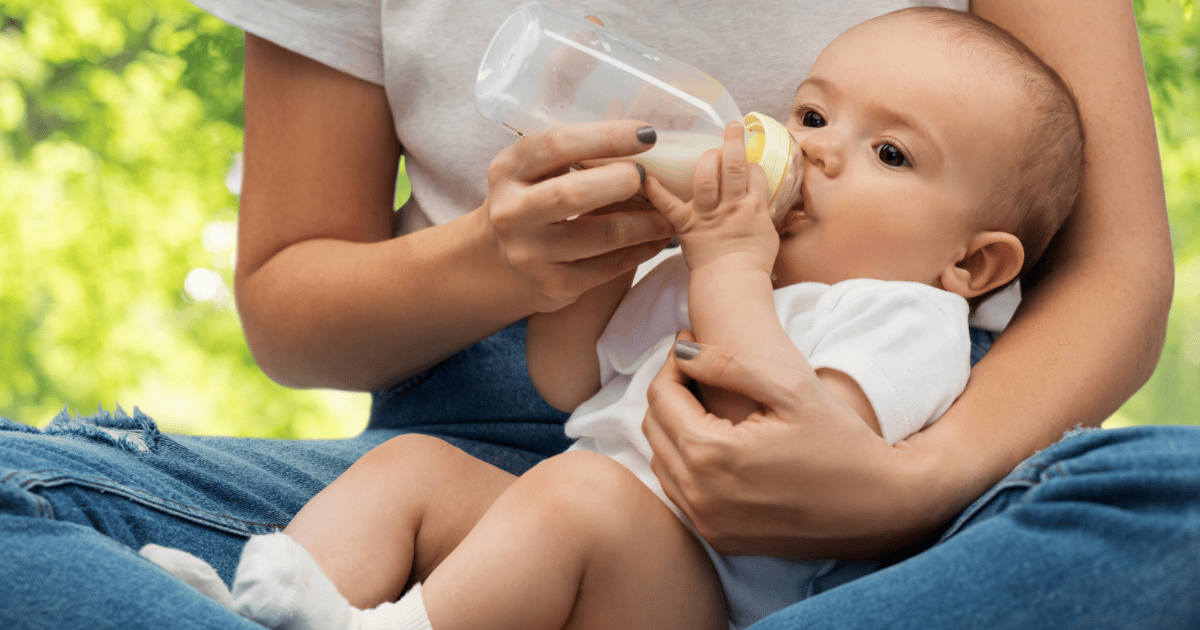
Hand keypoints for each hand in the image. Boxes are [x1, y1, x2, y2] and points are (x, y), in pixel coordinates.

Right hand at [481, 120, 673, 312]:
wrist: (497, 265)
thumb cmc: (529, 202)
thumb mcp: (531, 171)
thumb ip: (570, 152)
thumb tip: (639, 134)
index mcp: (508, 171)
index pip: (557, 145)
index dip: (607, 137)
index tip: (646, 134)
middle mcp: (514, 213)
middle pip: (575, 194)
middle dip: (622, 181)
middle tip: (648, 177)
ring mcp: (532, 254)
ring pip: (604, 235)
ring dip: (646, 222)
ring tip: (669, 213)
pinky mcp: (555, 286)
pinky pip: (610, 267)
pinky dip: (642, 250)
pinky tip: (657, 239)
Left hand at [642, 331, 953, 559]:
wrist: (882, 507)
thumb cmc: (841, 441)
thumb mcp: (790, 388)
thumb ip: (728, 364)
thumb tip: (682, 349)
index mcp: (711, 453)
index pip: (662, 396)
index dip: (673, 363)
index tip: (691, 343)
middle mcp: (700, 494)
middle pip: (654, 428)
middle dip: (670, 392)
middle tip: (696, 369)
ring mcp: (708, 522)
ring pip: (662, 461)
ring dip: (673, 428)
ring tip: (704, 402)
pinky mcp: (720, 539)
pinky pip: (680, 493)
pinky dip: (685, 464)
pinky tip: (715, 443)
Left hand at [644, 122, 777, 273]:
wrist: (733, 286)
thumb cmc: (752, 265)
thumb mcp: (769, 235)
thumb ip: (763, 214)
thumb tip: (762, 201)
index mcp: (754, 207)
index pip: (755, 173)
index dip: (752, 162)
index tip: (747, 157)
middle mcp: (731, 206)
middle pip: (734, 166)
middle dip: (733, 142)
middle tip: (732, 127)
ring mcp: (707, 215)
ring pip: (707, 178)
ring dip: (707, 157)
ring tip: (707, 145)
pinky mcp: (686, 226)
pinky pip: (669, 205)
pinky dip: (656, 191)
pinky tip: (645, 175)